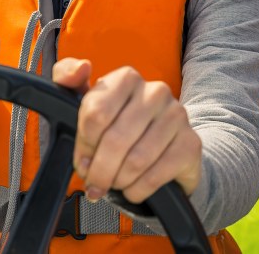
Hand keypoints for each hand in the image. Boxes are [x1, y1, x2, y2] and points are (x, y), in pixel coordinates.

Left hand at [53, 59, 201, 203]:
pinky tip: (133, 190)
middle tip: (94, 184)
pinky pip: (157, 174)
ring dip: (119, 180)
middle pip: (115, 139)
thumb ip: (67, 78)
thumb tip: (81, 68)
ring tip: (113, 184)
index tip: (81, 162)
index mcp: (126, 78)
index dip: (84, 145)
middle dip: (99, 169)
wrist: (165, 147)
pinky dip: (139, 189)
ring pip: (136, 160)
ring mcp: (176, 116)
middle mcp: (155, 91)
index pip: (96, 114)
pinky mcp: (191, 143)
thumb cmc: (117, 124)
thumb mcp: (87, 101)